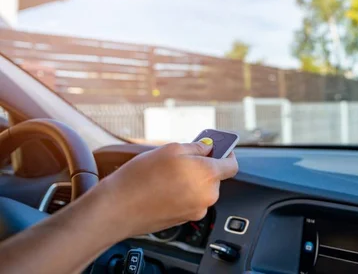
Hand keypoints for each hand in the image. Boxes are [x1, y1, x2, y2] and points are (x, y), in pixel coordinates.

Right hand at [94, 142, 237, 238]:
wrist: (117, 208)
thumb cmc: (141, 178)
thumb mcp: (170, 149)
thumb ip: (196, 147)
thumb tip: (207, 148)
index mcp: (208, 175)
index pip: (232, 165)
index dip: (227, 154)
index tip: (220, 149)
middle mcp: (207, 196)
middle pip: (214, 177)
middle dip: (202, 167)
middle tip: (182, 160)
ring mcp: (196, 210)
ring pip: (200, 189)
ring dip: (190, 180)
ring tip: (166, 174)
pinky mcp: (183, 219)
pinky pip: (189, 201)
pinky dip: (181, 193)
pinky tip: (162, 187)